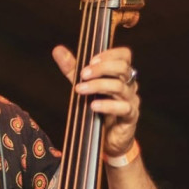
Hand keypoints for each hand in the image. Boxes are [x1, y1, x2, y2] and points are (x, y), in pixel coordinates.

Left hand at [52, 44, 139, 160]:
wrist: (108, 139)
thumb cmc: (98, 108)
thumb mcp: (83, 85)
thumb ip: (72, 69)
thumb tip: (57, 50)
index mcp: (120, 74)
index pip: (124, 55)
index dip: (110, 54)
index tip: (91, 60)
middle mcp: (129, 84)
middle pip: (123, 68)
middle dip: (101, 68)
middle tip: (82, 75)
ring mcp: (131, 100)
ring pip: (120, 87)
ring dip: (98, 86)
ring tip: (80, 90)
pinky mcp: (130, 116)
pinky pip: (123, 108)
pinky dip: (107, 105)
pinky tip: (93, 106)